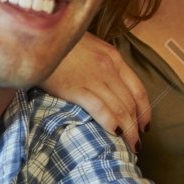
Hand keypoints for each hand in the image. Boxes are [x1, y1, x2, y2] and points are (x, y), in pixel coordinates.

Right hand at [41, 33, 149, 148]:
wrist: (38, 37)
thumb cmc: (61, 44)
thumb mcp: (90, 47)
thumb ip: (102, 63)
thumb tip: (110, 85)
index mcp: (114, 57)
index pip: (138, 88)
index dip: (145, 110)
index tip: (146, 125)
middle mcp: (109, 68)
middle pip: (130, 102)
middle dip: (137, 125)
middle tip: (138, 143)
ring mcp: (93, 78)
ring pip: (119, 108)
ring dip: (128, 130)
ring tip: (130, 146)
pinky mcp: (76, 88)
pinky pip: (100, 108)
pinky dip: (110, 123)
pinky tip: (115, 134)